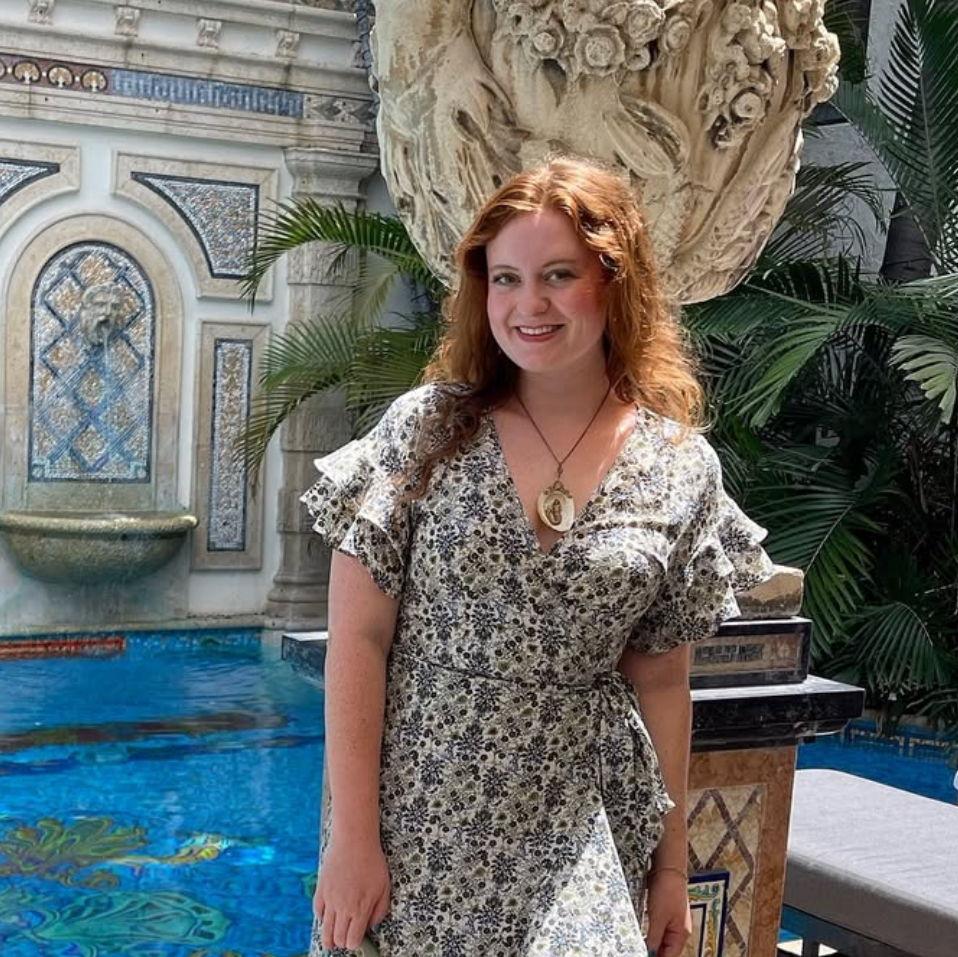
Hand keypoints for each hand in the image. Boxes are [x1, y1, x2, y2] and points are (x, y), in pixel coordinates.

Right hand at [314, 836, 390, 951]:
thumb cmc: (372, 861)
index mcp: (359, 908)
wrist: (354, 840)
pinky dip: (322, 918)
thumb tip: (371, 925)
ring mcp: (329, 899)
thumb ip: (380, 910)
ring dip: (330, 936)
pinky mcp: (321, 889)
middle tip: (348, 935)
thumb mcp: (385, 886)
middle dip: (343, 941)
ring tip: (335, 936)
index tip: (358, 938)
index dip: (355, 943)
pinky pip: (317, 912)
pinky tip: (329, 916)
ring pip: (324, 930)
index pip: (352, 940)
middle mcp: (342, 907)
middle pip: (337, 938)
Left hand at [646, 869, 691, 956]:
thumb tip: (649, 953)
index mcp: (681, 934)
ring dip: (652, 944)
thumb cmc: (666, 891)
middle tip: (639, 950)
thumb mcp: (658, 917)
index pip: (670, 956)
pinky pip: (659, 929)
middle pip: (666, 950)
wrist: (667, 867)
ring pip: (662, 940)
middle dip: (654, 952)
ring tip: (639, 946)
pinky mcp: (665, 912)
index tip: (644, 955)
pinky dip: (651, 933)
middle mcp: (679, 930)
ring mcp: (672, 921)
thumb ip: (654, 938)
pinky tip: (642, 935)